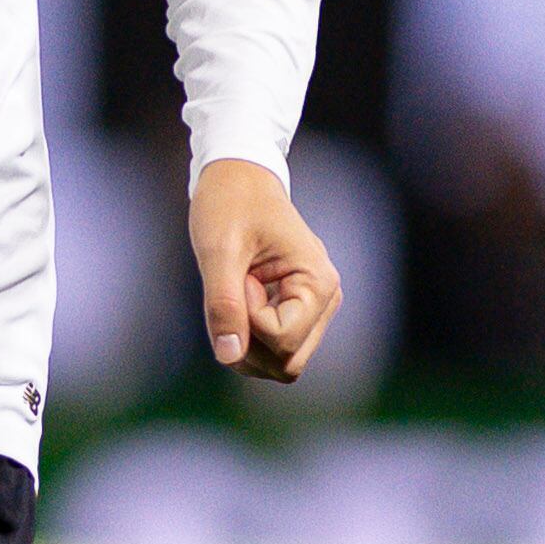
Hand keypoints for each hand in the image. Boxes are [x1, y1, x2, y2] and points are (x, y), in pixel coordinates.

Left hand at [189, 159, 342, 383]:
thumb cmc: (230, 204)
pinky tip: (240, 299)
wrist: (238, 178)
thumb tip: (228, 356)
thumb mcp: (218, 250)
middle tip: (235, 290)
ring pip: (281, 365)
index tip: (239, 277)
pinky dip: (247, 339)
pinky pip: (273, 351)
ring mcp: (314, 310)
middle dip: (248, 342)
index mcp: (319, 283)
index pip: (282, 340)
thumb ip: (223, 304)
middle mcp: (326, 301)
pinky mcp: (298, 313)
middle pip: (287, 364)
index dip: (246, 320)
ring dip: (246, 342)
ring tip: (239, 291)